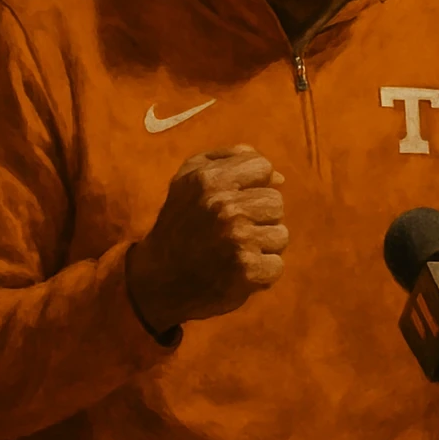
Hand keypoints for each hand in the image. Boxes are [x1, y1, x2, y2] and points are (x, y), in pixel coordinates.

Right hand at [126, 145, 287, 332]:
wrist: (157, 279)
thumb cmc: (178, 224)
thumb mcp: (189, 178)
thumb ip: (230, 160)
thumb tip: (278, 177)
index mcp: (211, 179)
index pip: (263, 167)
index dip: (254, 185)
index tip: (237, 201)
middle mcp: (225, 206)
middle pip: (276, 202)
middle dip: (259, 217)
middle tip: (232, 231)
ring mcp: (238, 238)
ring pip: (280, 235)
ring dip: (262, 246)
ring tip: (235, 251)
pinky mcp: (247, 269)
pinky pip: (276, 265)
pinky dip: (261, 273)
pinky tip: (238, 272)